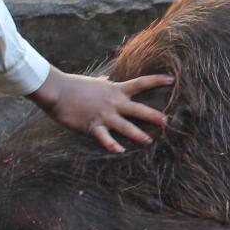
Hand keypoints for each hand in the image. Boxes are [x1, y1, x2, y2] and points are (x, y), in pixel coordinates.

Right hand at [30, 69, 174, 152]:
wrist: (57, 90)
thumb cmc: (73, 85)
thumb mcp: (92, 82)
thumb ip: (102, 82)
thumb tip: (105, 78)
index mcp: (115, 90)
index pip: (141, 83)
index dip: (157, 80)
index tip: (172, 79)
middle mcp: (113, 102)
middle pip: (138, 109)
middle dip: (154, 116)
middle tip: (168, 121)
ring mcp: (104, 114)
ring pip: (126, 126)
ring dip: (138, 134)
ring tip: (149, 141)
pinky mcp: (92, 126)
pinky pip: (104, 138)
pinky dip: (112, 145)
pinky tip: (119, 151)